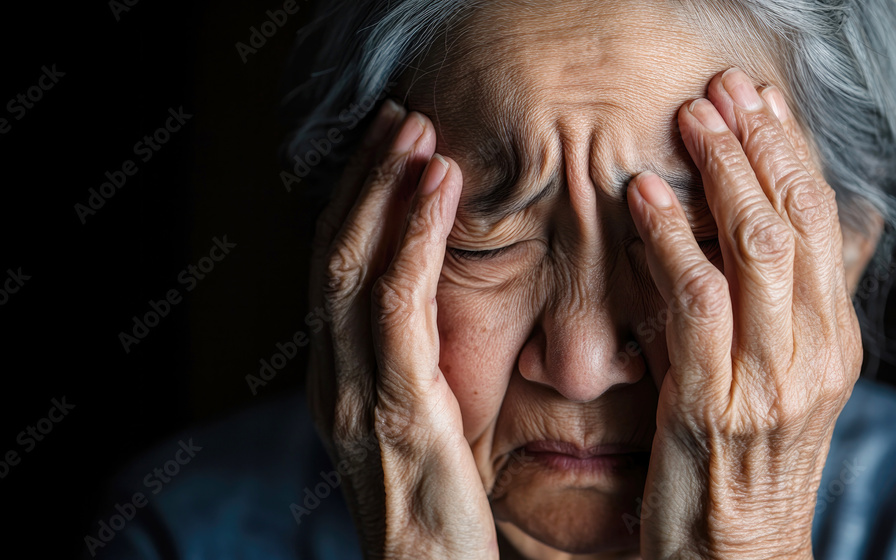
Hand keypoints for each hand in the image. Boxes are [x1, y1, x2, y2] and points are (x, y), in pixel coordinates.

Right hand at [306, 100, 497, 558]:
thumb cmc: (436, 519)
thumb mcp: (415, 437)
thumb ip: (410, 380)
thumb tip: (432, 330)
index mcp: (338, 382)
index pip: (336, 274)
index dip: (358, 206)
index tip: (389, 153)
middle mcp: (333, 378)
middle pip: (334, 255)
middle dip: (364, 180)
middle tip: (400, 117)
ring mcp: (355, 390)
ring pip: (354, 266)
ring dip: (384, 191)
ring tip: (417, 133)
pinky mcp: (396, 406)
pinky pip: (396, 303)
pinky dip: (410, 237)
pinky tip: (435, 189)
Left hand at [628, 69, 859, 558]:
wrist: (738, 554)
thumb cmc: (744, 463)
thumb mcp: (778, 380)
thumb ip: (784, 310)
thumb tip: (799, 238)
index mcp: (832, 340)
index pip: (819, 224)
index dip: (789, 155)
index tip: (757, 102)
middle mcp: (814, 351)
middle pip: (794, 222)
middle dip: (759, 146)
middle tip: (721, 91)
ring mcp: (771, 377)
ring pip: (755, 249)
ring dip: (721, 174)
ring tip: (689, 120)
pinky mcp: (716, 402)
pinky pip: (696, 301)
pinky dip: (672, 241)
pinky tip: (646, 198)